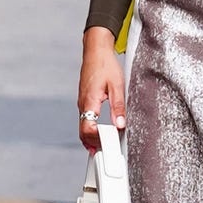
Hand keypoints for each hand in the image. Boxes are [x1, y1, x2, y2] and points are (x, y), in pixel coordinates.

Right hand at [78, 28, 125, 150]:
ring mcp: (82, 102)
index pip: (87, 129)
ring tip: (104, 145)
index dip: (96, 140)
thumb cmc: (105, 64)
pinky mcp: (84, 99)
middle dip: (92, 143)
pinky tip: (99, 131)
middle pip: (83, 131)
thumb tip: (120, 125)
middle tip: (105, 152)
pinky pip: (85, 118)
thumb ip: (118, 106)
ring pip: (83, 125)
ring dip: (91, 136)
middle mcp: (83, 103)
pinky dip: (90, 127)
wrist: (95, 50)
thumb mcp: (117, 85)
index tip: (107, 146)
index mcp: (89, 102)